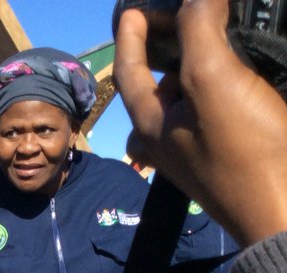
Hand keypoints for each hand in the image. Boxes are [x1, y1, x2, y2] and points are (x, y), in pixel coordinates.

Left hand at [114, 0, 286, 245]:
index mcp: (152, 126)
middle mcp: (169, 141)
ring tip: (219, 41)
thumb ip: (199, 33)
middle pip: (157, 88)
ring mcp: (199, 152)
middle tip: (187, 21)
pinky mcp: (232, 156)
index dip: (131, 35)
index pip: (130, 71)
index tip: (132, 10)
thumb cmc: (245, 152)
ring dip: (199, 70)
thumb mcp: (214, 80)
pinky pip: (217, 115)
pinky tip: (246, 79)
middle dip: (168, 53)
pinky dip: (224, 90)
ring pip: (189, 101)